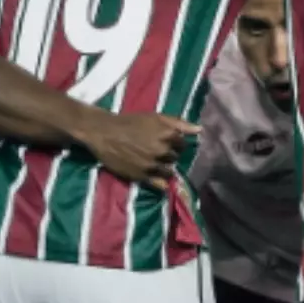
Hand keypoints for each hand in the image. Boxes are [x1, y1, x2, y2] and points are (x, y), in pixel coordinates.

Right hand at [73, 110, 200, 191]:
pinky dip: (161, 183)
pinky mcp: (142, 176)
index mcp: (167, 135)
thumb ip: (179, 123)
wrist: (104, 133)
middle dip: (168, 155)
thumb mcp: (155, 117)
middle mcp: (162, 151)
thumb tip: (199, 130)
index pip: (182, 144)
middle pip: (175, 158)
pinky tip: (157, 180)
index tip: (166, 142)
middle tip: (156, 151)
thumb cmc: (130, 122)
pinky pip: (160, 185)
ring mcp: (152, 165)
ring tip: (152, 163)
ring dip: (164, 168)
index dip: (174, 144)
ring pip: (169, 172)